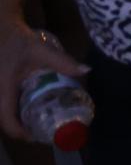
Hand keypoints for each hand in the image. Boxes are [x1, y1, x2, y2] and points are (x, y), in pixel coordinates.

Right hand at [0, 19, 85, 140]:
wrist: (0, 27)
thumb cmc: (18, 40)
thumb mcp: (41, 51)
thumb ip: (63, 62)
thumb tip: (87, 70)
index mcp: (3, 89)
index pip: (7, 120)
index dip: (20, 132)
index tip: (36, 136)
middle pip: (2, 120)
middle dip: (19, 129)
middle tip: (38, 131)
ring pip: (0, 113)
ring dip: (13, 121)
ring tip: (32, 123)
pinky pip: (0, 106)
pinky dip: (9, 111)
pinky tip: (22, 109)